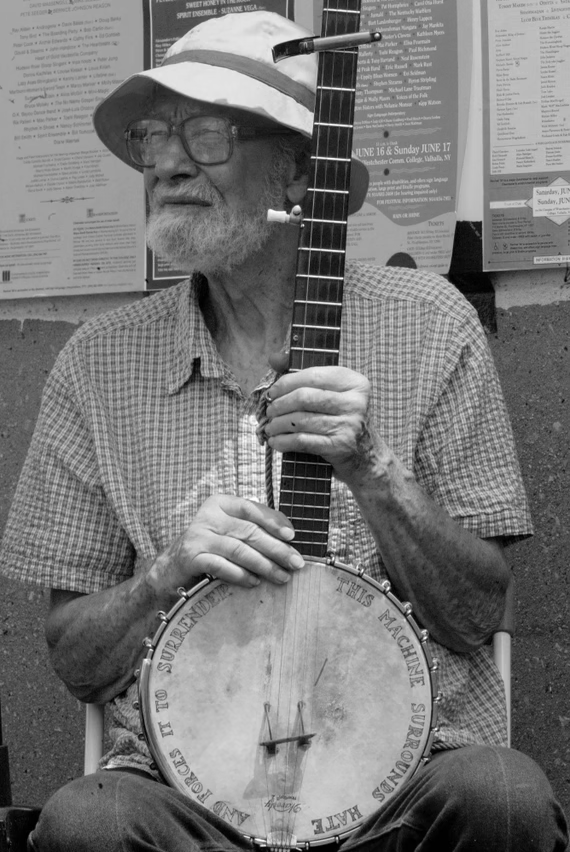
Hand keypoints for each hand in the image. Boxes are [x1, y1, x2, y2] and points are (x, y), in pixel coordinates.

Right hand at [147, 494, 304, 596]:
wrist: (171, 568)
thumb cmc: (209, 548)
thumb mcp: (229, 531)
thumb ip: (252, 529)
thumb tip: (288, 540)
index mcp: (220, 504)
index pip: (251, 508)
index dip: (273, 521)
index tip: (292, 536)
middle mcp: (208, 516)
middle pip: (248, 531)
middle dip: (276, 548)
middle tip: (295, 563)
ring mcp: (198, 536)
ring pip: (238, 549)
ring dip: (263, 565)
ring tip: (281, 576)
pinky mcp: (191, 557)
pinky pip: (221, 566)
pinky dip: (240, 575)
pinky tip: (254, 582)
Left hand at [263, 364, 377, 481]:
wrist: (366, 457)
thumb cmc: (342, 420)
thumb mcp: (333, 393)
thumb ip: (304, 374)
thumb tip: (274, 358)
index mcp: (354, 382)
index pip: (313, 375)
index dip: (286, 383)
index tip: (272, 392)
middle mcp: (355, 402)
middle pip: (304, 397)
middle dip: (280, 404)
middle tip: (270, 411)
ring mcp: (348, 425)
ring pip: (300, 420)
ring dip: (278, 424)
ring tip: (271, 427)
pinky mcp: (339, 447)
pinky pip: (302, 440)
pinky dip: (283, 441)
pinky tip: (276, 441)